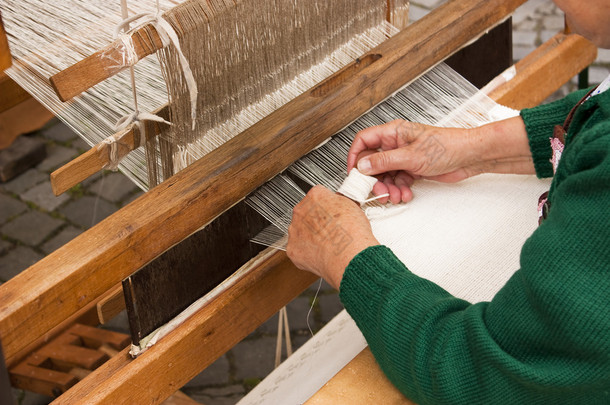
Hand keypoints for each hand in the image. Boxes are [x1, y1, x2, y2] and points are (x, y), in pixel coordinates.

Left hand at [286, 186, 378, 288]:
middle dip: (315, 221)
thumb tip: (337, 205)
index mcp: (315, 196)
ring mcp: (294, 230)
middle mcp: (301, 210)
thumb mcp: (352, 206)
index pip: (316, 196)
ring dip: (309, 236)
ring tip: (327, 244)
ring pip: (299, 231)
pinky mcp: (292, 248)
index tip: (330, 214)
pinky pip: (298, 249)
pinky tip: (320, 253)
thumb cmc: (352, 232)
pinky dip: (307, 252)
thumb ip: (337, 203)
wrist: (348, 256)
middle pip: (305, 213)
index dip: (326, 207)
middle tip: (330, 230)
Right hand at [347, 118, 534, 203]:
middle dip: (375, 180)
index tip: (354, 173)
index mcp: (393, 133)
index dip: (355, 157)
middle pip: (373, 163)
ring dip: (388, 188)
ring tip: (396, 195)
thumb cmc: (448, 146)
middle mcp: (396, 144)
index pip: (364, 141)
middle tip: (378, 192)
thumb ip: (384, 161)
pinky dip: (400, 190)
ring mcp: (404, 157)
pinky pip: (398, 181)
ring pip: (385, 175)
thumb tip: (362, 166)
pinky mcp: (412, 169)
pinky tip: (406, 193)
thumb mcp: (411, 156)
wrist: (470, 157)